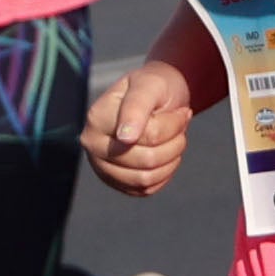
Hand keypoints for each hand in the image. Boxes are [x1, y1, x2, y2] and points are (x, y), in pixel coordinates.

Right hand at [84, 57, 196, 197]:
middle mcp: (92, 144)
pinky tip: (167, 154)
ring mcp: (101, 165)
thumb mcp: (149, 85)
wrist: (156, 97)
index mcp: (97, 118)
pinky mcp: (115, 181)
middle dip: (174, 144)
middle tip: (181, 126)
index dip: (172, 127)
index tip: (182, 113)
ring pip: (145, 179)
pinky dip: (164, 174)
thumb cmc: (153, 86)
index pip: (146, 136)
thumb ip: (136, 107)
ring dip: (171, 160)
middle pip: (146, 161)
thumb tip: (124, 139)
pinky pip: (145, 190)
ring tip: (175, 140)